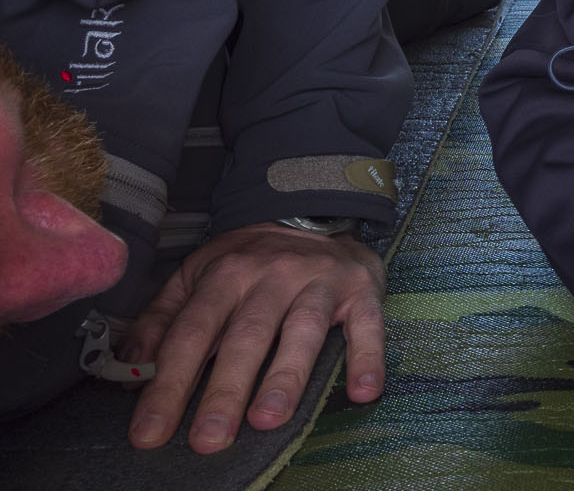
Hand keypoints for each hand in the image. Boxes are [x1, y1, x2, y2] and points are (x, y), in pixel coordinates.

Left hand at [121, 221, 385, 452]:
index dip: (169, 384)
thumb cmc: (251, 259)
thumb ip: (162, 321)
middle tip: (207, 440)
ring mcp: (320, 282)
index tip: (149, 433)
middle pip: (246, 336)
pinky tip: (363, 392)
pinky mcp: (361, 290)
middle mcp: (272, 274)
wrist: (317, 212)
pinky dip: (367, 357)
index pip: (192, 333)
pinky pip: (367, 324)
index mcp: (226, 273)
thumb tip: (127, 372)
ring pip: (302, 330)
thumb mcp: (197, 276)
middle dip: (225, 390)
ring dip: (286, 376)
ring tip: (268, 420)